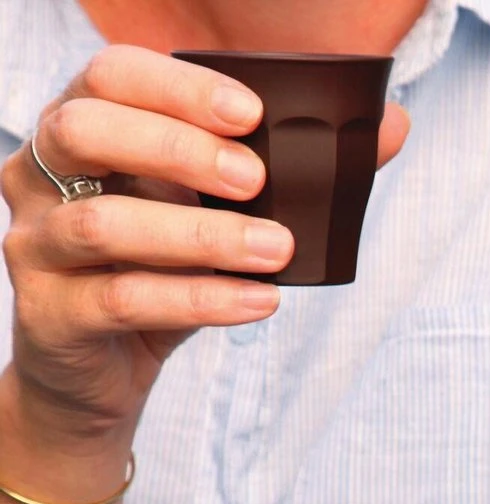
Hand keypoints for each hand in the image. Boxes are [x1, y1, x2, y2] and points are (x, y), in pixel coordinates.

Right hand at [0, 44, 409, 454]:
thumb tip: (391, 127)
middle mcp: (41, 179)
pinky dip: (198, 299)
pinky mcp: (50, 315)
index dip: (178, 87)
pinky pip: (122, 299)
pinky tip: (256, 302)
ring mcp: (35, 247)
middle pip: (86, 131)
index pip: (110, 76)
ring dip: (201, 236)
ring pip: (105, 224)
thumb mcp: (221, 222)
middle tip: (258, 180)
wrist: (102, 378)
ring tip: (277, 251)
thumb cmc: (162, 280)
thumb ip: (293, 175)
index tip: (251, 113)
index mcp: (82, 134)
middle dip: (180, 149)